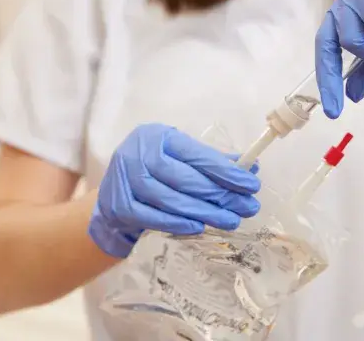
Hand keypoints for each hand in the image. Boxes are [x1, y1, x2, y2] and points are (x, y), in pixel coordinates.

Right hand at [88, 123, 261, 257]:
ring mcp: (127, 181)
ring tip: (231, 221)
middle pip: (187, 179)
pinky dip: (179, 224)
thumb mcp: (177, 154)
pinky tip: (200, 227)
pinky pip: (156, 218)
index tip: (251, 184)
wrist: (111, 189)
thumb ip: (211, 160)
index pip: (197, 155)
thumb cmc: (153, 167)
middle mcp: (140, 155)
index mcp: (158, 137)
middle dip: (221, 195)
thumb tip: (250, 166)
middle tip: (247, 207)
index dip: (226, 171)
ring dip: (206, 213)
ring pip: (173, 201)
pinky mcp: (122, 206)